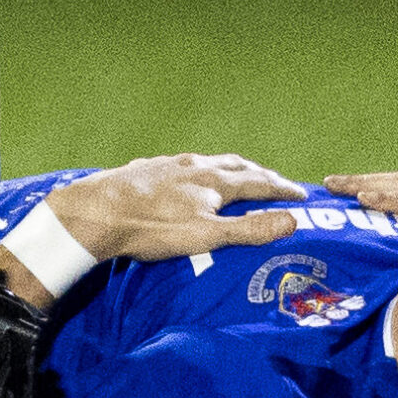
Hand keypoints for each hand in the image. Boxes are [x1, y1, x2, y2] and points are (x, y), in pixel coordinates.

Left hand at [46, 153, 307, 263]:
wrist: (95, 212)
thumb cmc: (151, 228)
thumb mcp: (206, 236)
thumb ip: (250, 229)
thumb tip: (292, 220)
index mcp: (213, 180)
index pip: (258, 182)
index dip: (282, 189)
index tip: (302, 195)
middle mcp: (193, 165)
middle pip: (235, 165)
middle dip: (259, 174)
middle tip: (276, 183)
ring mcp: (167, 164)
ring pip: (207, 162)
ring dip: (228, 169)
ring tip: (236, 177)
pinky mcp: (145, 169)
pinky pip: (181, 165)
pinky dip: (198, 171)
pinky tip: (188, 178)